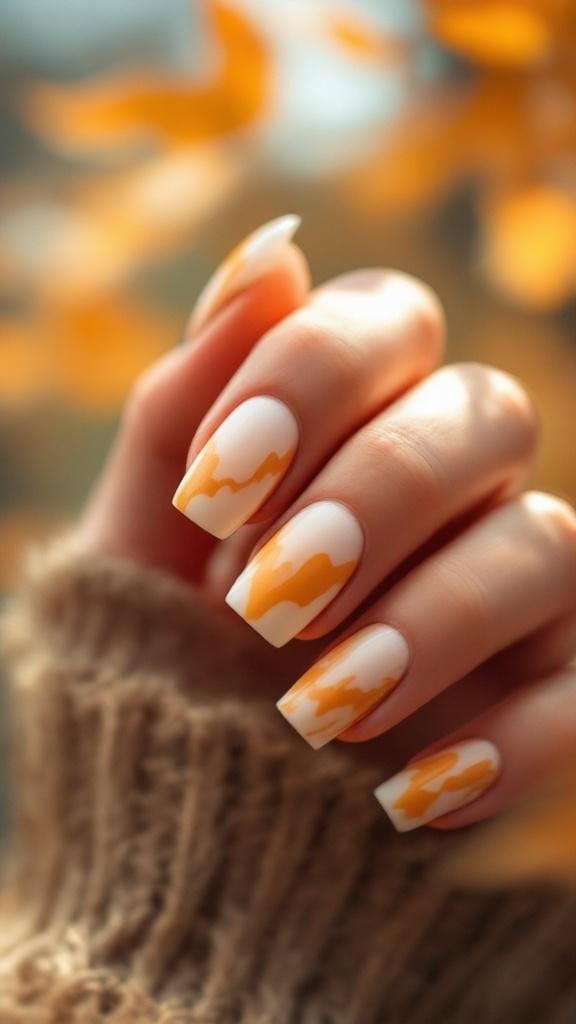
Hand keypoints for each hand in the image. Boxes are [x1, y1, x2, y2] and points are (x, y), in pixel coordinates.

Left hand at [79, 216, 575, 832]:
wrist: (187, 798)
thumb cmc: (166, 647)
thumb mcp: (143, 537)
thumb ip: (186, 403)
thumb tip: (272, 249)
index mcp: (355, 422)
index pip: (386, 319)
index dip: (311, 376)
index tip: (213, 488)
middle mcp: (453, 487)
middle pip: (487, 414)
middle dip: (375, 496)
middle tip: (263, 603)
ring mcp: (513, 589)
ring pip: (548, 545)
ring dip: (433, 622)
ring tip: (313, 711)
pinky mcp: (548, 696)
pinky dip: (509, 745)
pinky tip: (406, 800)